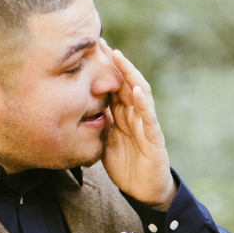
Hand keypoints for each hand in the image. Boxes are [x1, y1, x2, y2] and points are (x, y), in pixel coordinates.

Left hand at [98, 40, 175, 207]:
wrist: (144, 190)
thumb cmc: (126, 165)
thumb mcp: (104, 140)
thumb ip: (98, 122)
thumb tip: (79, 106)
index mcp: (122, 114)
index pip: (112, 85)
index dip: (102, 68)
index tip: (88, 49)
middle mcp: (135, 114)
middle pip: (125, 82)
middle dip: (114, 62)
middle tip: (100, 42)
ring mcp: (146, 124)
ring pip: (139, 93)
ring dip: (129, 74)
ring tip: (118, 57)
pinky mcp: (154, 138)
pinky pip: (148, 117)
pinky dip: (142, 102)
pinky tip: (135, 89)